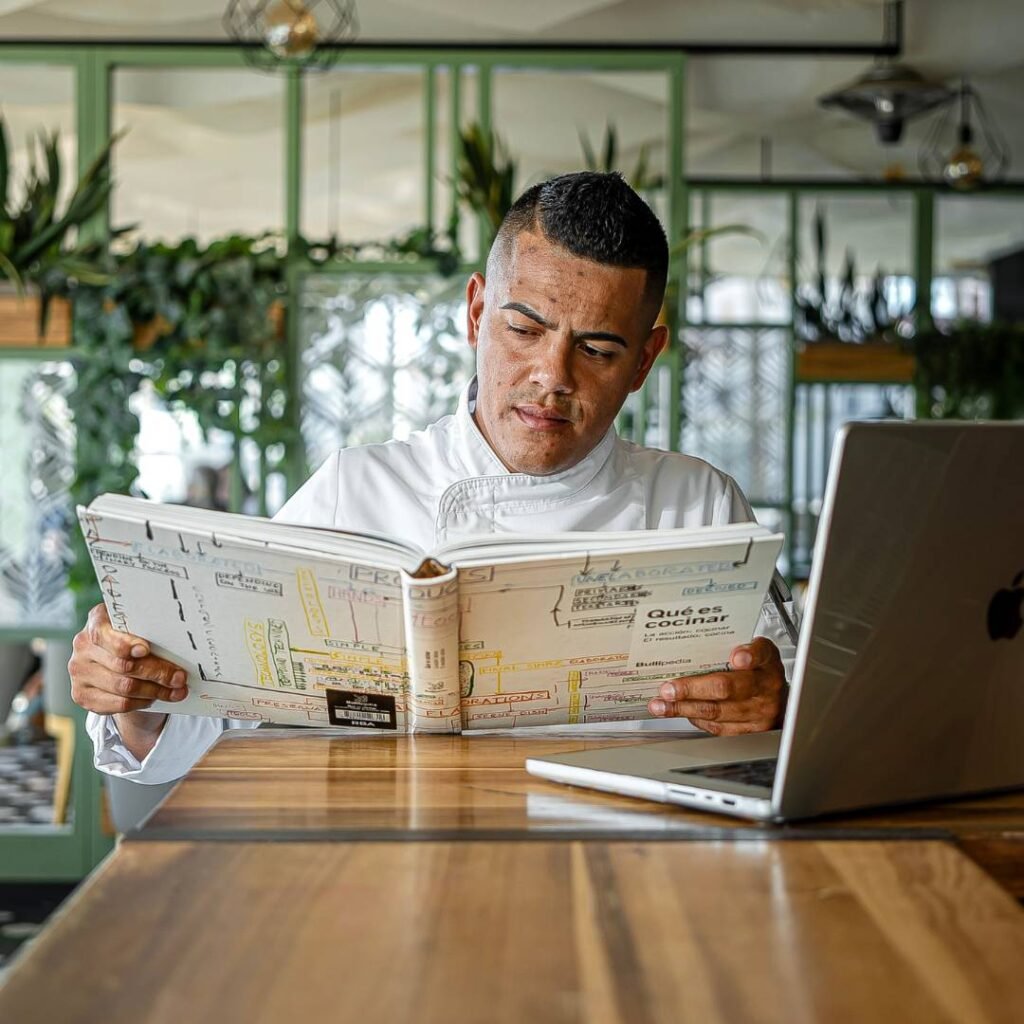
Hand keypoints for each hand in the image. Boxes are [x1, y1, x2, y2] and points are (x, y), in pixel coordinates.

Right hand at [69, 603, 187, 715]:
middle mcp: (83, 645)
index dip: (125, 643)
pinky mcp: (81, 694)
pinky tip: (154, 698)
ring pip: (124, 686)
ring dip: (155, 691)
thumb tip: (181, 650)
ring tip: (176, 691)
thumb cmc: (134, 639)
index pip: (106, 634)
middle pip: (122, 664)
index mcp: (97, 620)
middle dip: (157, 672)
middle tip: (180, 678)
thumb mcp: (140, 629)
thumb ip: (151, 634)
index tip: (146, 650)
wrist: (114, 660)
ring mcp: (79, 671)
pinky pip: (118, 703)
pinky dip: (141, 702)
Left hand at [647, 637, 786, 734]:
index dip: (748, 656)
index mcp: (767, 664)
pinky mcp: (748, 731)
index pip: (760, 655)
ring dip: (684, 708)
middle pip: (727, 688)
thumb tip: (732, 654)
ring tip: (662, 705)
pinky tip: (680, 712)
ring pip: (716, 712)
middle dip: (692, 689)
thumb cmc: (760, 672)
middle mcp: (765, 690)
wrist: (776, 700)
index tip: (736, 658)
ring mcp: (757, 714)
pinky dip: (695, 719)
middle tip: (669, 689)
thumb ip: (744, 648)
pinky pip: (717, 727)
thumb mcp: (758, 651)